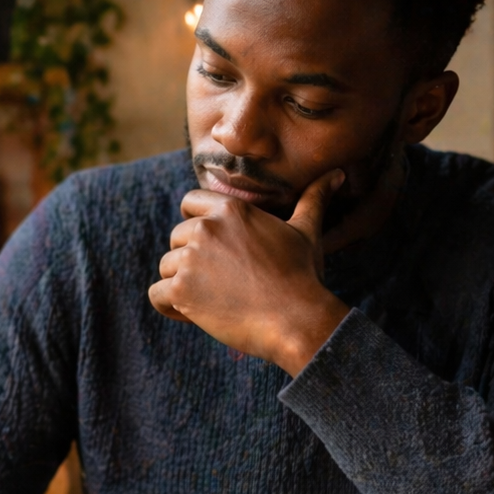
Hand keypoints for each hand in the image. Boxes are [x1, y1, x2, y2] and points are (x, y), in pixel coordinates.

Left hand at [149, 170, 351, 376]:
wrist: (297, 320)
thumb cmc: (303, 276)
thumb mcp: (307, 231)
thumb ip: (314, 199)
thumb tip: (337, 174)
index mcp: (230, 209)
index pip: (189, 203)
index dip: (196, 225)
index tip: (214, 249)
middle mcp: (205, 228)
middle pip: (176, 238)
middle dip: (191, 260)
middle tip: (222, 283)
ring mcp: (189, 259)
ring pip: (167, 268)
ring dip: (183, 286)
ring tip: (215, 300)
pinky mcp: (180, 290)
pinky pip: (156, 295)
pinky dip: (170, 307)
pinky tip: (196, 315)